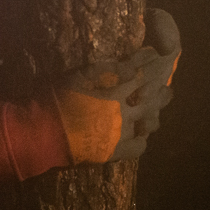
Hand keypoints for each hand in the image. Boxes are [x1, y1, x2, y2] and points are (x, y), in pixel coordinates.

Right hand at [54, 9, 179, 162]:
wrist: (43, 135)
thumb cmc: (55, 101)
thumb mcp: (76, 78)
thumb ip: (103, 70)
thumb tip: (129, 66)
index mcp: (113, 92)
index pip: (139, 74)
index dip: (148, 64)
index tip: (156, 56)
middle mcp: (122, 113)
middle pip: (151, 100)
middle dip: (161, 92)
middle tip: (166, 88)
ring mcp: (121, 134)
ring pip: (149, 124)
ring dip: (154, 115)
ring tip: (154, 112)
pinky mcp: (115, 152)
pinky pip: (139, 147)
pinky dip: (141, 140)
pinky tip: (138, 135)